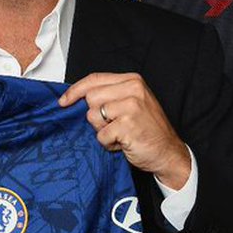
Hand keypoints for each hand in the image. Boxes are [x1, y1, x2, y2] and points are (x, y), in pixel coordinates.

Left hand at [59, 72, 190, 188]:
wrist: (168, 152)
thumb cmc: (147, 130)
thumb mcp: (131, 104)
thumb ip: (109, 95)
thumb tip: (77, 98)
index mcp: (132, 81)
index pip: (94, 79)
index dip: (75, 90)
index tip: (63, 101)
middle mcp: (133, 89)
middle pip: (91, 98)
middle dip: (95, 116)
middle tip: (113, 125)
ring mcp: (131, 107)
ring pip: (93, 116)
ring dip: (102, 131)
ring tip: (119, 134)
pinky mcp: (128, 125)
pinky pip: (101, 135)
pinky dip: (108, 144)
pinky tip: (123, 143)